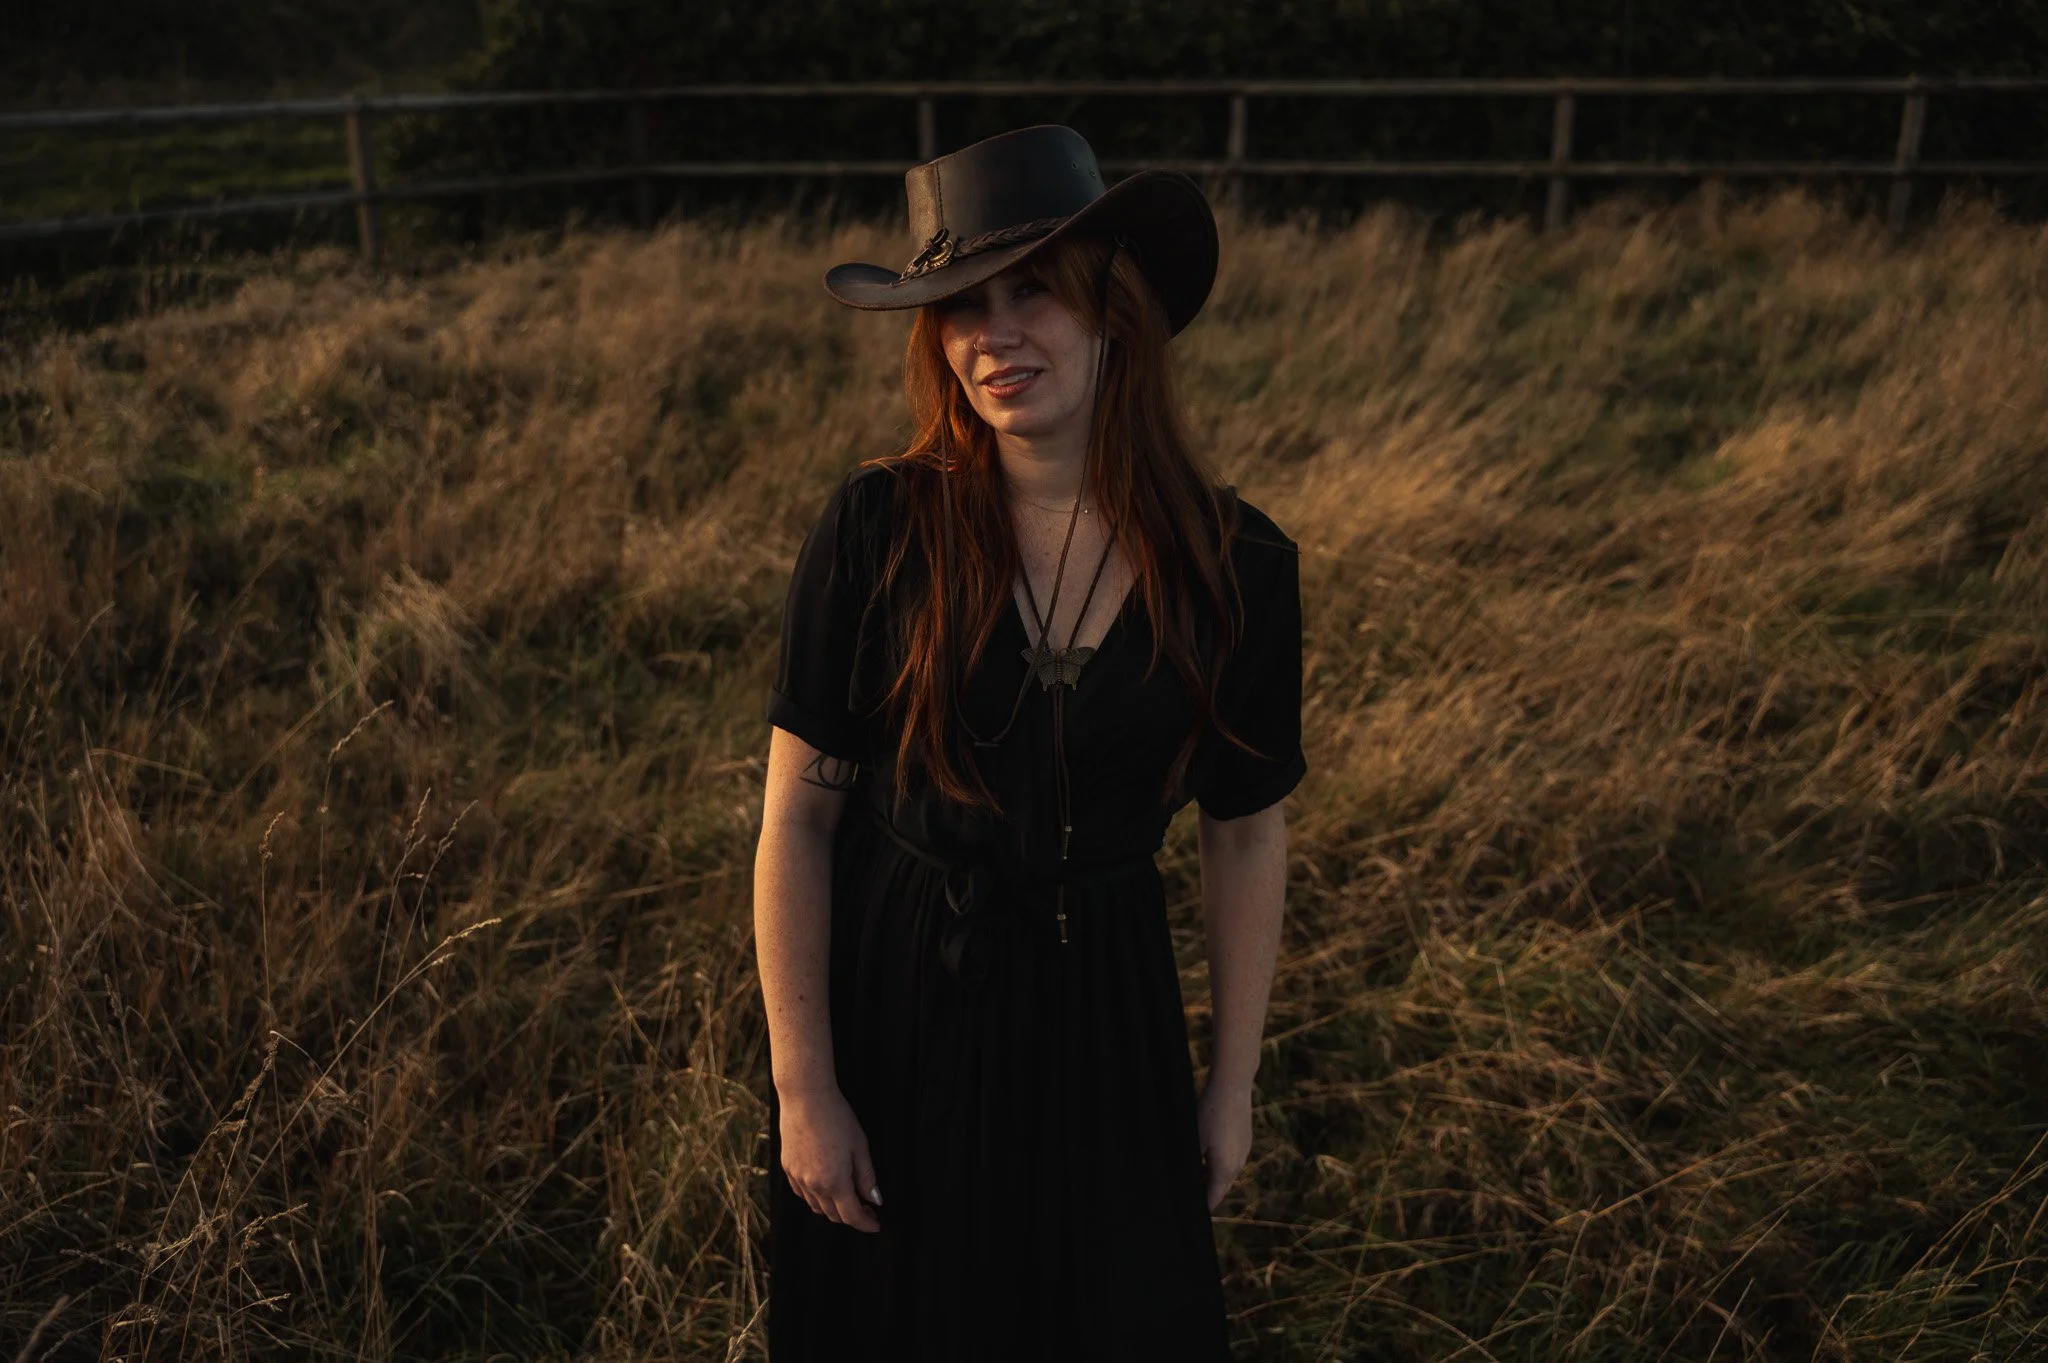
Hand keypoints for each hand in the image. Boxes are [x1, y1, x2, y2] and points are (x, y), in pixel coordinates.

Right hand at [778, 1085, 883, 1231]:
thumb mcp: (860, 1146)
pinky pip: (803, 1193)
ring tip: (848, 1195)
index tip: (876, 1224)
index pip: (852, 1216)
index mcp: (834, 1182)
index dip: (866, 1223)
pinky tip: (826, 1186)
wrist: (806, 1097)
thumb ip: (866, 1177)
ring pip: (816, 1207)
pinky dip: (816, 1197)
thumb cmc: (837, 1118)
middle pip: (833, 1215)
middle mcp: (813, 1185)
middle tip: (867, 1207)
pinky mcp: (788, 1168)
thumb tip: (875, 1200)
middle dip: (852, 1216)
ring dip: (833, 1208)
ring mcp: (798, 1178)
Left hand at [1195, 1076, 1253, 1210]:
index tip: (1192, 1215)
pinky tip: (1207, 1153)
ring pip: (1227, 1172)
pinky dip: (1220, 1163)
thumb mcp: (1194, 1141)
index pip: (1213, 1198)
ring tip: (1196, 1175)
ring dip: (1213, 1176)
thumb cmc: (1209, 1114)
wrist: (1232, 1087)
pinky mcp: (1245, 1139)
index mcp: (1225, 1169)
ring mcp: (1244, 1151)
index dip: (1202, 1207)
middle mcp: (1238, 1164)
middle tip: (1191, 1198)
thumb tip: (1185, 1181)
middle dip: (1206, 1192)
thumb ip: (1191, 1165)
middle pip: (1220, 1187)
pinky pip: (1232, 1159)